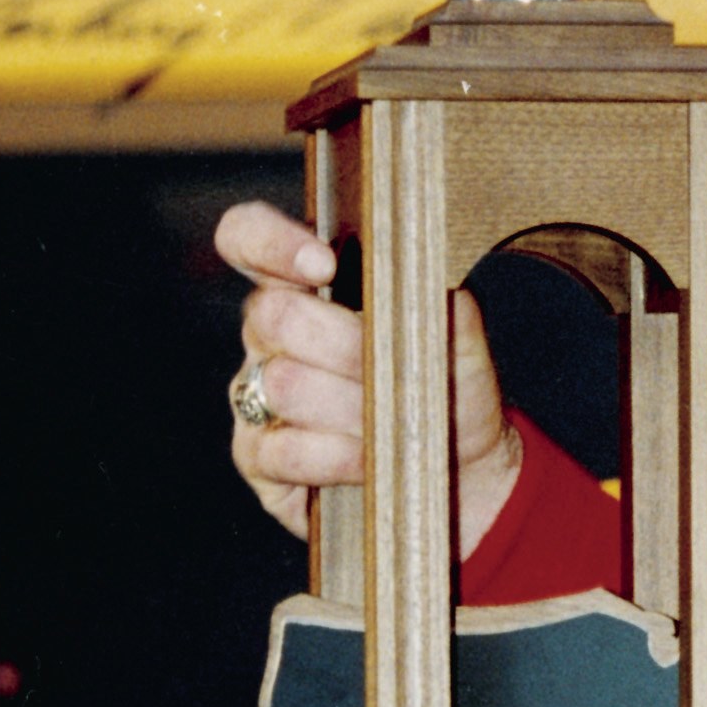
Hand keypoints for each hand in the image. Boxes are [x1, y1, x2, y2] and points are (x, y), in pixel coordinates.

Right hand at [216, 202, 519, 551]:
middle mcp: (268, 335)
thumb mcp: (458, 343)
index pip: (247, 237)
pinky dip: (338, 456)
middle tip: (393, 367)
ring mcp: (255, 396)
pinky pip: (284, 451)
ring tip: (394, 418)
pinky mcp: (256, 458)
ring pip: (282, 385)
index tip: (324, 264)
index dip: (270, 241)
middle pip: (272, 315)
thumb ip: (445, 307)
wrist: (458, 468)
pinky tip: (370, 458)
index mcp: (304, 286)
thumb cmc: (446, 389)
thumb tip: (442, 291)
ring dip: (351, 406)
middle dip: (344, 343)